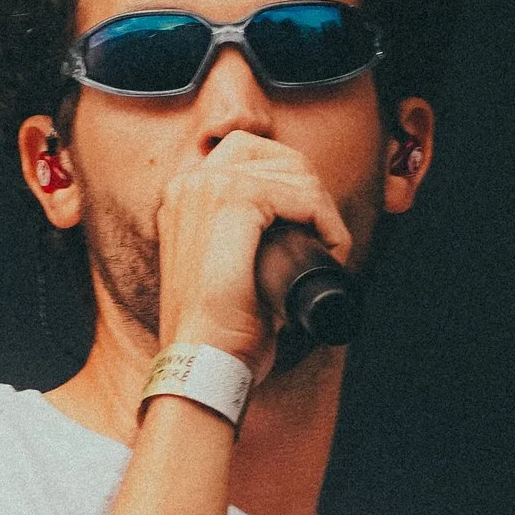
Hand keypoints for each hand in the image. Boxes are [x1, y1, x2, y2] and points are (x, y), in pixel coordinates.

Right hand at [153, 131, 353, 372]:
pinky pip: (301, 193)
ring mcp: (207, 187)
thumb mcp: (223, 270)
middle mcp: (188, 183)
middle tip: (324, 235)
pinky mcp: (232, 201)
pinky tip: (331, 249)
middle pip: (274, 154)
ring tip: (329, 247)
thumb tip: (293, 231)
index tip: (310, 228)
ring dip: (323, 207)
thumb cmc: (219, 329)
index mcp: (183, 196)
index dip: (291, 185)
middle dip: (311, 189)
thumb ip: (242, 241)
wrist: (203, 360)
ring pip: (293, 170)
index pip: (250, 155)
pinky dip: (327, 220)